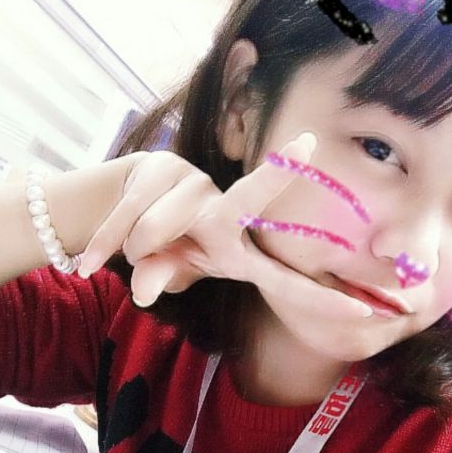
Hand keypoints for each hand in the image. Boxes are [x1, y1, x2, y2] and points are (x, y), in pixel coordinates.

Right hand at [77, 135, 372, 318]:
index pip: (284, 277)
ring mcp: (193, 189)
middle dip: (275, 173)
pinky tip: (86, 264)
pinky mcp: (158, 169)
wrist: (130, 202)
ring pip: (152, 229)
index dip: (320, 297)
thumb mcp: (171, 272)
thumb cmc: (168, 244)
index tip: (365, 312)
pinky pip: (121, 219)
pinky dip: (102, 245)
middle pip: (250, 196)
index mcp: (236, 252)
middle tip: (306, 141)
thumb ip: (168, 278)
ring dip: (130, 248)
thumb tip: (147, 291)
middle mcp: (222, 215)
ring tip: (129, 250)